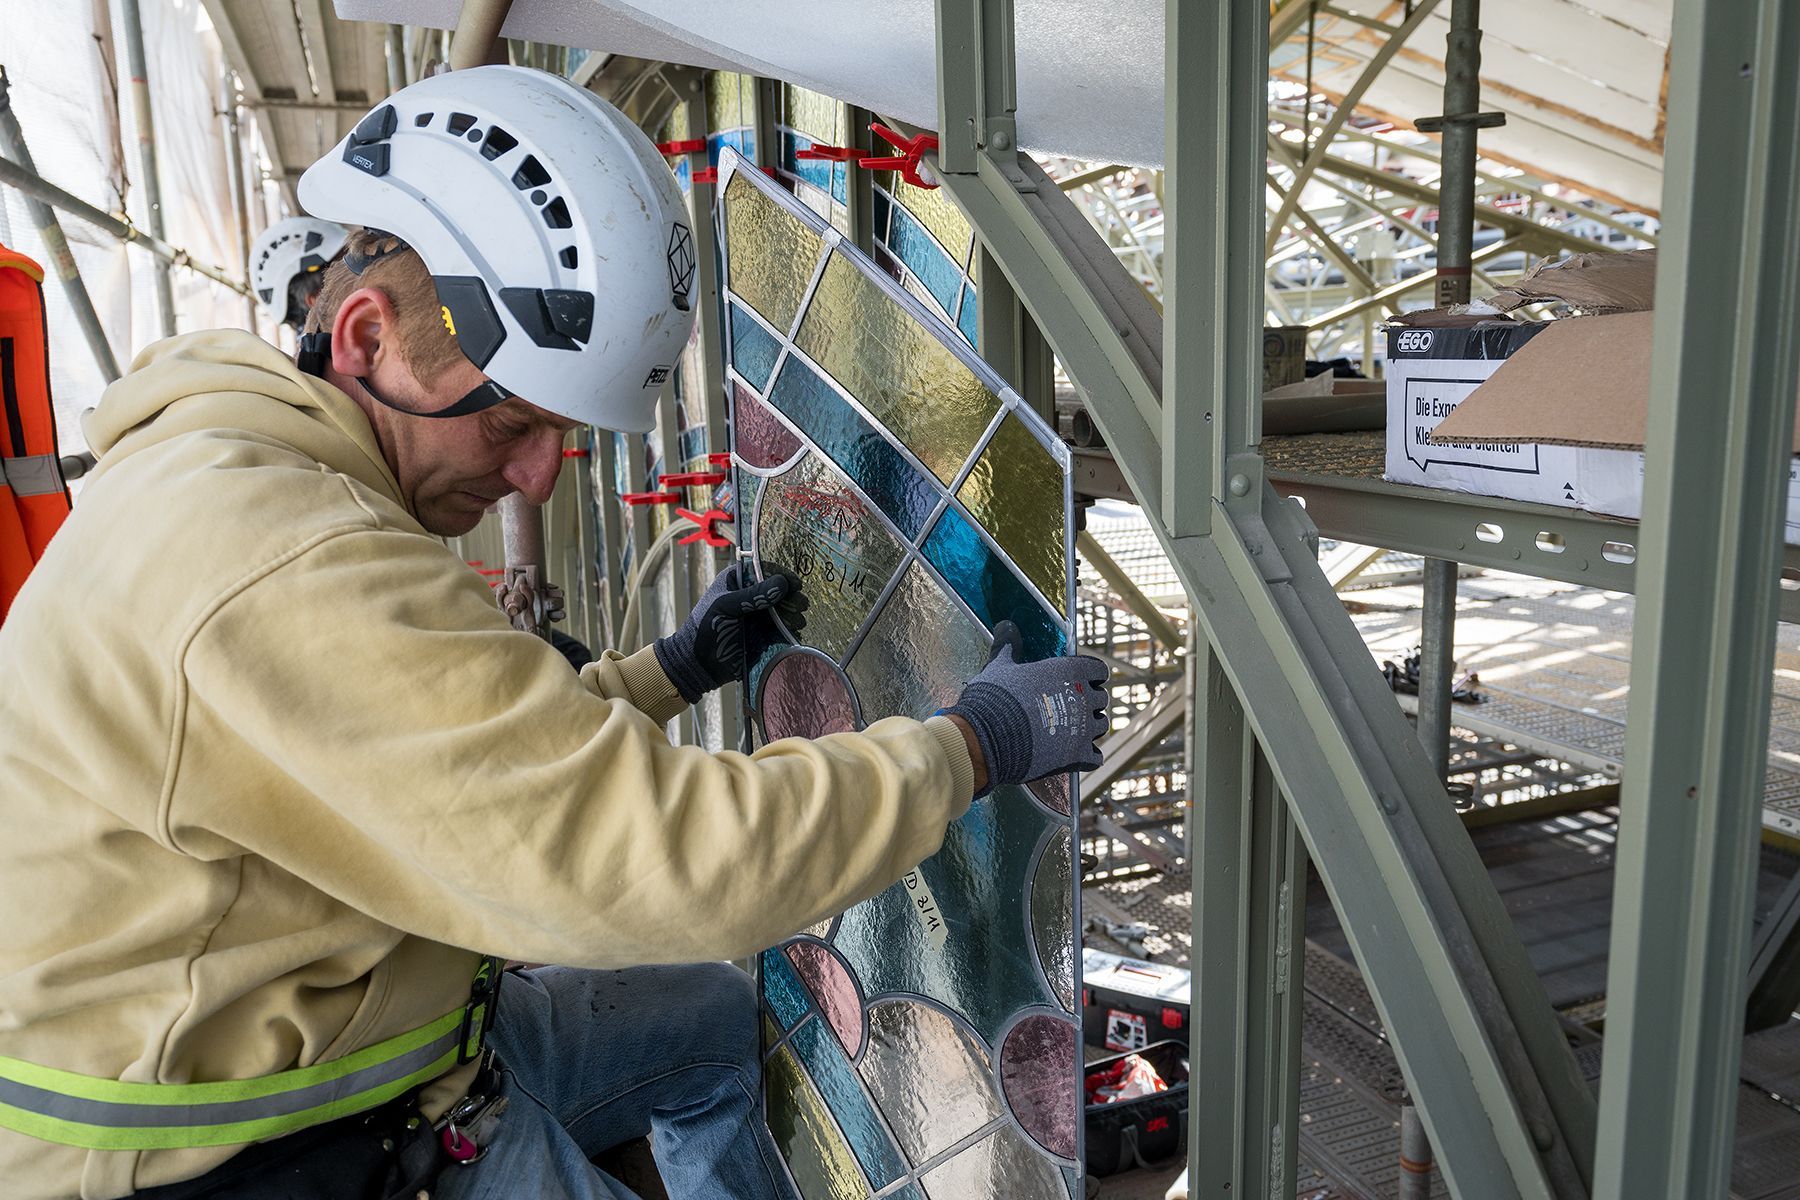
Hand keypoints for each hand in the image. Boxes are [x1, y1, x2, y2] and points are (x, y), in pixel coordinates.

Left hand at [654, 564, 809, 702]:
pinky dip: (790, 629)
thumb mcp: (726, 606)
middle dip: (790, 597)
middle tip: (799, 605)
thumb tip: (782, 583)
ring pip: (784, 609)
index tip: (795, 584)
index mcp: (737, 580)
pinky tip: (793, 632)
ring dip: (792, 614)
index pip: (764, 569)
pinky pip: (783, 628)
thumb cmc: (706, 628)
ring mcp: (759, 615)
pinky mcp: (765, 634)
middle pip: (779, 589)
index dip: (781, 575)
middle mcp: (751, 594)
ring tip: (795, 621)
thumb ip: (753, 595)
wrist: (700, 663)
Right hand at [941, 621, 1109, 796]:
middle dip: (1088, 702)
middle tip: (1068, 707)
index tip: (1079, 681)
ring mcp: (1083, 729)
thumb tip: (1006, 626)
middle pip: (1101, 699)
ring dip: (1089, 728)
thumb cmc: (994, 698)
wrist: (987, 738)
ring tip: (1069, 731)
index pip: (1099, 670)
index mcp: (1069, 672)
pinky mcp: (1078, 756)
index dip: (1090, 676)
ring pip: (1101, 726)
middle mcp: (1083, 698)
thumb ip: (1008, 646)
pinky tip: (1073, 755)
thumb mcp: (999, 666)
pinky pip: (1095, 757)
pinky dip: (1087, 756)